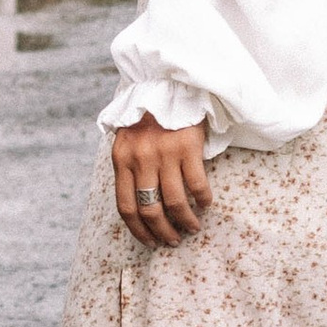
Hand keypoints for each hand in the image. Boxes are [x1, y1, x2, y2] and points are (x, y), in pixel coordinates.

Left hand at [112, 116, 210, 248]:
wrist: (165, 84)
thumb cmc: (147, 118)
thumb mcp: (127, 142)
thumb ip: (128, 169)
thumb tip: (137, 207)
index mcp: (121, 160)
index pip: (126, 207)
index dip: (138, 230)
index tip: (149, 241)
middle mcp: (140, 159)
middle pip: (150, 210)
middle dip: (162, 232)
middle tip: (173, 240)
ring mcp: (164, 153)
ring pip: (175, 202)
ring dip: (185, 221)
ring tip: (192, 226)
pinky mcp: (188, 146)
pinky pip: (196, 185)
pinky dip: (202, 200)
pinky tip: (205, 204)